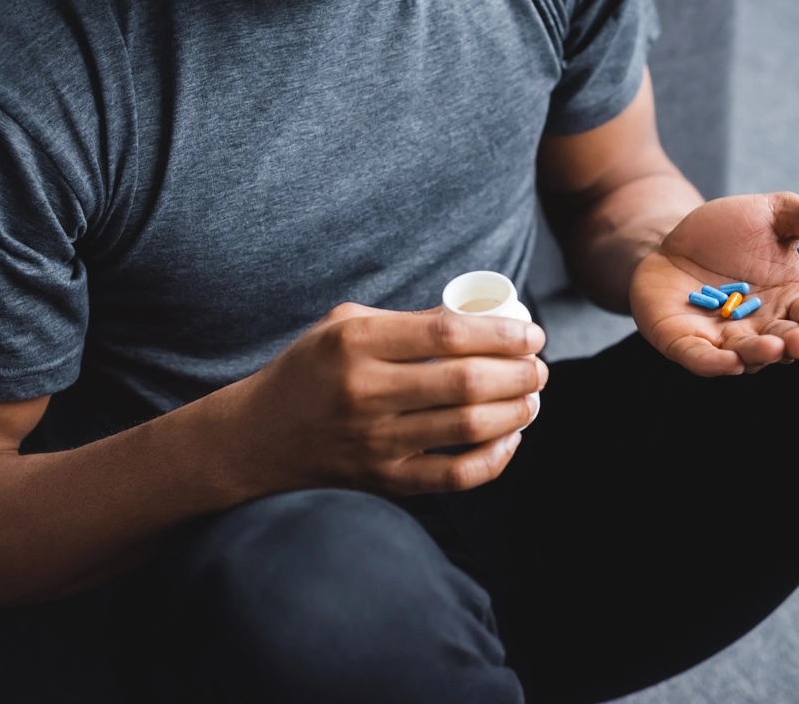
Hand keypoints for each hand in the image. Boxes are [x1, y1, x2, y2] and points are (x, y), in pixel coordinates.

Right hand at [220, 303, 547, 498]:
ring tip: (531, 397)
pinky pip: (454, 476)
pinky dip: (493, 459)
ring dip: (515, 411)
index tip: (531, 333)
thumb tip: (485, 316)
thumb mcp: (347, 325)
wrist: (260, 436)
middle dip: (519, 373)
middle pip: (465, 382)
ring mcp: (375, 442)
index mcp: (356, 342)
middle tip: (538, 366)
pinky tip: (509, 438)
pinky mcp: (383, 480)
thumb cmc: (313, 368)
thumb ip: (412, 322)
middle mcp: (365, 392)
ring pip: (467, 428)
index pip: (448, 333)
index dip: (502, 333)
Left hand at [630, 192, 798, 375]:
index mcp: (790, 300)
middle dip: (795, 344)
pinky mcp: (684, 342)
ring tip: (768, 348)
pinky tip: (725, 362)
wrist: (670, 239)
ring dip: (758, 355)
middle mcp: (762, 326)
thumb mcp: (776, 214)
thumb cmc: (730, 231)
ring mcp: (723, 338)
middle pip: (784, 342)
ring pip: (746, 355)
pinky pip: (701, 359)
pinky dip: (713, 363)